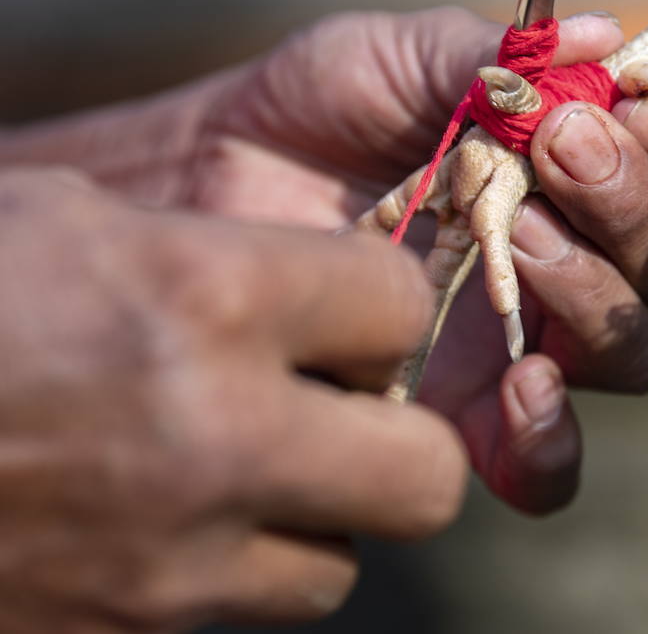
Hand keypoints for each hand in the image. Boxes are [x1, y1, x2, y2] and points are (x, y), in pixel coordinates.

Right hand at [0, 168, 462, 629]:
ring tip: (227, 469)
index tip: (339, 303)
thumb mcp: (55, 219)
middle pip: (425, 478)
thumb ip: (206, 254)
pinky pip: (225, 614)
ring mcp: (161, 566)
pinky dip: (210, 574)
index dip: (377, 302)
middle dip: (394, 441)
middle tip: (332, 407)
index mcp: (200, 301)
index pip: (401, 305)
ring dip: (303, 520)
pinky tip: (142, 522)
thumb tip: (314, 287)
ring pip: (334, 568)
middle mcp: (208, 440)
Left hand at [183, 7, 647, 512]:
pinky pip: (551, 466)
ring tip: (514, 239)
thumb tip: (604, 36)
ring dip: (599, 295)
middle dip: (634, 204)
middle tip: (558, 153)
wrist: (203, 185)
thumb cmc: (315, 109)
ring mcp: (529, 342)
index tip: (626, 106)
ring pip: (637, 350)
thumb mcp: (398, 54)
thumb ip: (497, 54)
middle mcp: (578, 257)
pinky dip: (554, 436)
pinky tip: (518, 384)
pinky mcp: (468, 420)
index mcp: (583, 168)